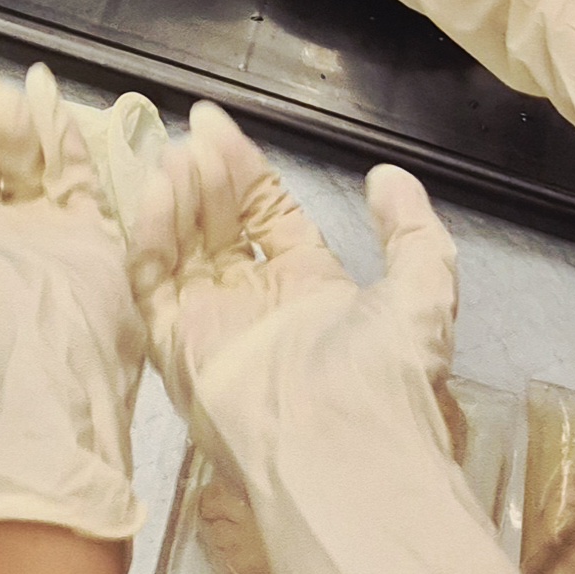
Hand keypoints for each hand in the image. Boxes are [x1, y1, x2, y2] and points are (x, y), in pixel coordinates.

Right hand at [127, 100, 521, 573]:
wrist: (346, 450)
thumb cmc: (385, 371)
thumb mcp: (424, 288)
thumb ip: (411, 228)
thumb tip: (387, 176)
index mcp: (310, 289)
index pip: (264, 213)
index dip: (241, 167)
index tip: (212, 123)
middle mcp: (257, 305)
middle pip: (219, 224)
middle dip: (206, 176)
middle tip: (193, 133)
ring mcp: (214, 328)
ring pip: (182, 249)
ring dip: (177, 199)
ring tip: (176, 156)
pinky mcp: (179, 352)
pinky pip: (154, 286)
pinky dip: (150, 238)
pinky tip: (157, 194)